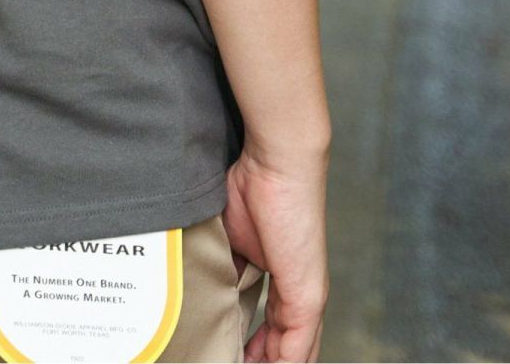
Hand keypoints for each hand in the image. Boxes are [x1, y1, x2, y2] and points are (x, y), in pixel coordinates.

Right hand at [224, 142, 330, 361]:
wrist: (276, 165)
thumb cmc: (252, 188)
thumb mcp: (230, 236)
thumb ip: (224, 264)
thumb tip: (202, 285)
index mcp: (283, 278)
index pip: (273, 329)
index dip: (254, 350)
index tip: (227, 353)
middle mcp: (299, 293)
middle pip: (284, 347)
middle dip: (259, 360)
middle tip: (230, 362)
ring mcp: (306, 297)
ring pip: (294, 354)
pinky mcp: (307, 297)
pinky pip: (296, 349)